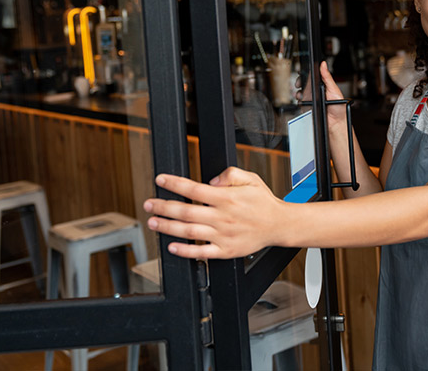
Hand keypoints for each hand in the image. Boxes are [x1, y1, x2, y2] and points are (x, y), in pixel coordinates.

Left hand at [144, 168, 285, 259]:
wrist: (279, 225)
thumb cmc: (263, 202)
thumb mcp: (250, 178)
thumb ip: (230, 174)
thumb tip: (211, 181)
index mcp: (226, 198)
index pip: (194, 189)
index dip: (174, 184)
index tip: (160, 180)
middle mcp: (222, 217)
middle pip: (186, 211)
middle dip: (163, 206)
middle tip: (148, 204)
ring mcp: (223, 235)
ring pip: (189, 231)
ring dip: (168, 227)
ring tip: (153, 222)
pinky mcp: (225, 250)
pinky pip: (201, 252)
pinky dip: (185, 251)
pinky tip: (172, 247)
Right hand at [295, 61, 346, 132]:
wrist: (336, 124)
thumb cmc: (339, 108)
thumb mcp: (334, 90)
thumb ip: (327, 77)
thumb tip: (323, 65)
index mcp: (324, 85)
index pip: (313, 76)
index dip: (307, 73)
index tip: (303, 72)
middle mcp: (317, 91)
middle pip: (305, 83)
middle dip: (300, 82)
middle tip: (299, 83)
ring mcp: (312, 99)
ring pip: (301, 92)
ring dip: (299, 92)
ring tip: (301, 94)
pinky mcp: (308, 107)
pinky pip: (301, 102)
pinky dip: (299, 101)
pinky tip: (302, 101)